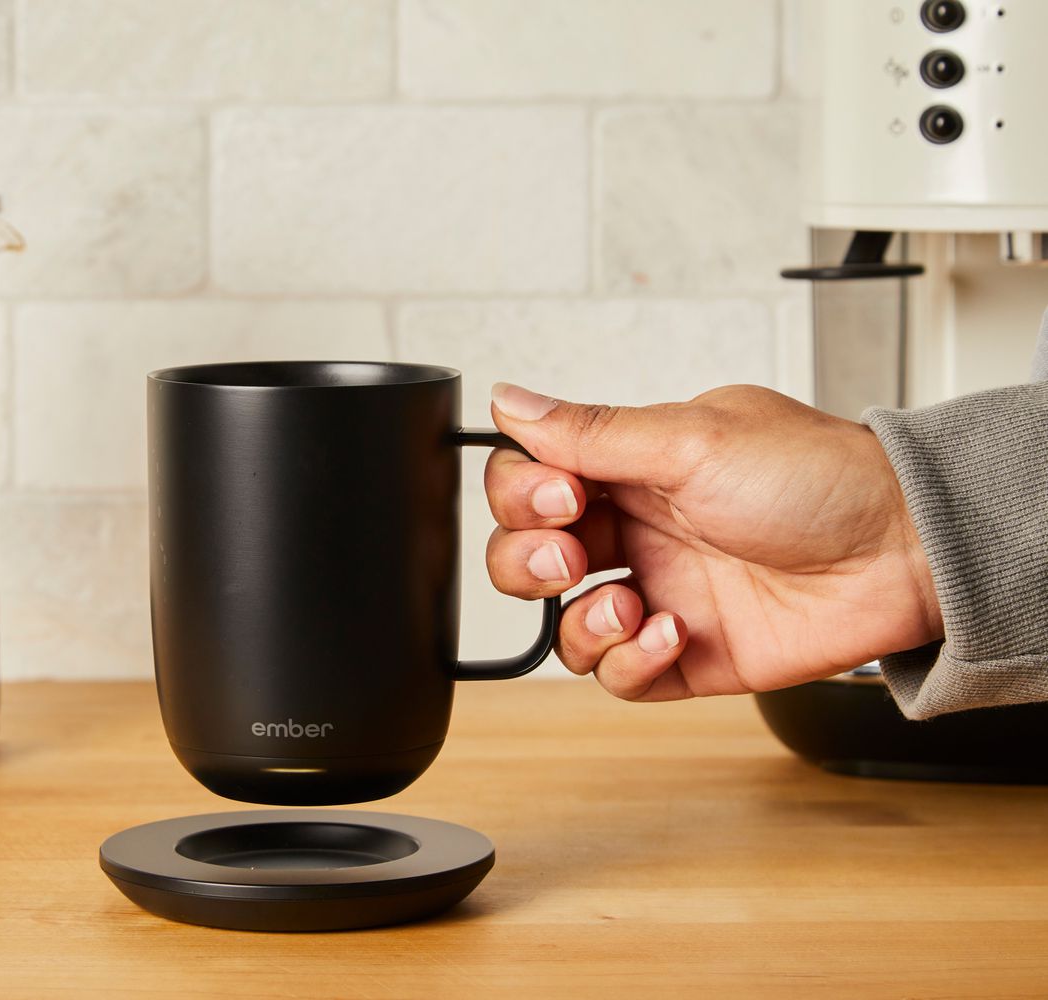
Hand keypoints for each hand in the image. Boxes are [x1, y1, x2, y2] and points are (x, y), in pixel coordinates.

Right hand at [484, 382, 942, 701]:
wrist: (904, 552)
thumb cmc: (819, 479)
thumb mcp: (693, 439)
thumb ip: (592, 431)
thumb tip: (510, 401)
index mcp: (631, 468)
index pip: (531, 480)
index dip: (523, 494)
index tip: (560, 497)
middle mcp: (637, 530)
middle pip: (528, 555)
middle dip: (528, 560)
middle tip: (572, 555)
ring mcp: (658, 592)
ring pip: (564, 623)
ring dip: (580, 620)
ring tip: (629, 604)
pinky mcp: (685, 654)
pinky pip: (618, 676)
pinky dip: (628, 662)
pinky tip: (669, 632)